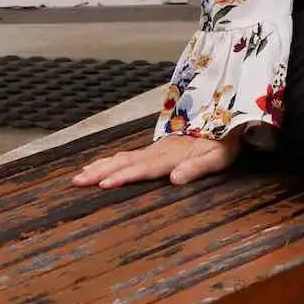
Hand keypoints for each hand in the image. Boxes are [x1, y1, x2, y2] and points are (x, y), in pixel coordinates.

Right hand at [72, 131, 243, 190]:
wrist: (225, 119)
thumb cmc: (223, 143)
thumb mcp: (217, 158)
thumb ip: (196, 168)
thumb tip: (175, 178)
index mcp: (172, 156)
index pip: (143, 169)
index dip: (123, 176)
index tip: (103, 184)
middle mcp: (159, 151)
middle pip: (126, 162)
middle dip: (101, 172)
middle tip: (77, 181)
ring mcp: (155, 149)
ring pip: (123, 158)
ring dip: (101, 166)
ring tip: (81, 175)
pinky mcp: (155, 149)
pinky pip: (128, 155)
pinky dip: (111, 160)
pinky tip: (100, 164)